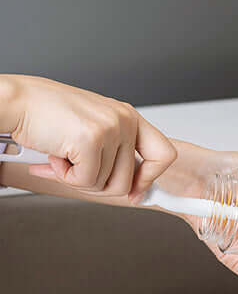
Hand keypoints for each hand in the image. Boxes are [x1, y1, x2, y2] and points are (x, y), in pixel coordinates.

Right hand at [0, 75, 175, 199]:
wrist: (17, 101)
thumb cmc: (49, 115)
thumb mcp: (94, 131)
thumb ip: (115, 155)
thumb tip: (133, 189)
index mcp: (129, 117)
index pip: (164, 154)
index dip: (150, 179)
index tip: (137, 192)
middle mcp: (125, 120)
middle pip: (128, 181)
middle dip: (98, 186)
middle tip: (77, 171)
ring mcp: (111, 128)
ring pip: (107, 184)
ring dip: (79, 179)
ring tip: (65, 156)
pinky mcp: (92, 139)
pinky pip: (85, 181)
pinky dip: (64, 176)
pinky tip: (55, 155)